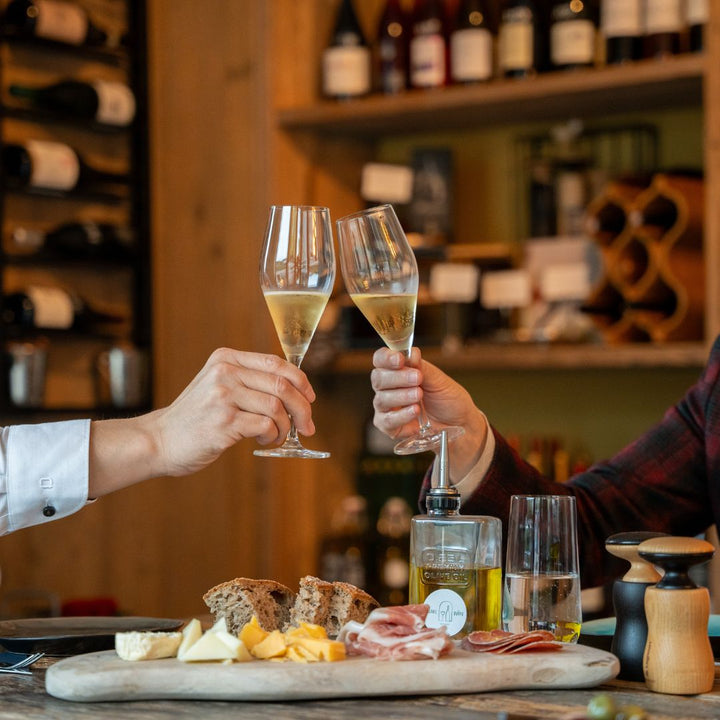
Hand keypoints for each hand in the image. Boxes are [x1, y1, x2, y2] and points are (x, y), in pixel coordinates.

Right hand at [149, 348, 316, 475]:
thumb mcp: (218, 386)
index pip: (276, 363)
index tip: (310, 398)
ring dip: (286, 426)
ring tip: (278, 435)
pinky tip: (264, 440)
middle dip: (302, 408)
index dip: (301, 381)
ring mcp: (223, 396)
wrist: (160, 440)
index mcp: (226, 358)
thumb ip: (249, 381)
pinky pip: (266, 425)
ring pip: (277, 406)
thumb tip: (297, 392)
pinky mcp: (223, 421)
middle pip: (282, 384)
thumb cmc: (196, 417)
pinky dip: (272, 435)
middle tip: (308, 425)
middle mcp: (224, 372)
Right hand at [371, 347, 488, 478]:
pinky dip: (402, 415)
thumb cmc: (448, 399)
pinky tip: (415, 410)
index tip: (400, 359)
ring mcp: (387, 408)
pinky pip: (387, 421)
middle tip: (417, 378)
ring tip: (419, 394)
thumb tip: (411, 353)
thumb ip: (422, 368)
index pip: (381, 359)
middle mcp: (388, 388)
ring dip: (402, 395)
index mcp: (397, 371)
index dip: (386, 358)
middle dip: (397, 377)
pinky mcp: (390, 427)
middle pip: (378, 378)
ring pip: (381, 399)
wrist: (460, 423)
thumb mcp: (439, 380)